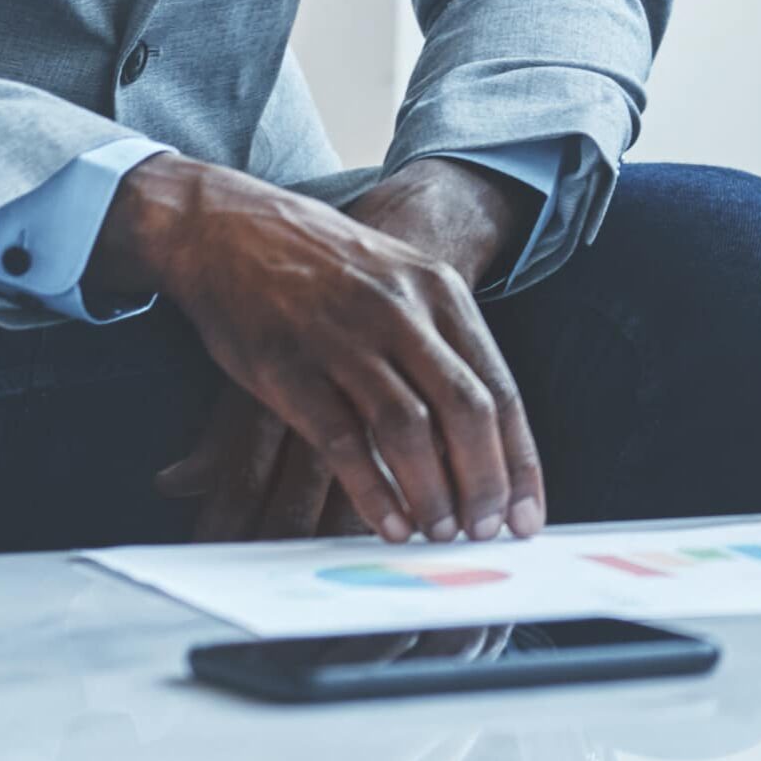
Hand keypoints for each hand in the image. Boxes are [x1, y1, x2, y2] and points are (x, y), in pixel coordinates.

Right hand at [102, 157, 550, 543]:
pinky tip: (387, 522)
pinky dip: (370, 489)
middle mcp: (399, 312)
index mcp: (439, 291)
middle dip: (484, 481)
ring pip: (409, 428)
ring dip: (432, 492)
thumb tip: (483, 437)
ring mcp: (343, 337)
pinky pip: (342, 438)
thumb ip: (442, 345)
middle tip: (487, 533)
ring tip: (441, 533)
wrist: (232, 226)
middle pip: (465, 410)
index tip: (528, 514)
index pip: (500, 388)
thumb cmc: (329, 266)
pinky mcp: (288, 365)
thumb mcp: (402, 279)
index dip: (518, 460)